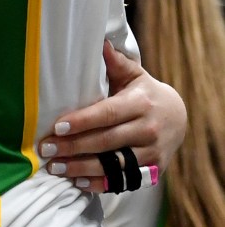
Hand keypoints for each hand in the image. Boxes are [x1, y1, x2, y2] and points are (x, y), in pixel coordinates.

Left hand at [38, 40, 186, 191]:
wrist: (178, 117)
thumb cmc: (144, 92)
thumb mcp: (134, 74)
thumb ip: (115, 62)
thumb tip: (99, 42)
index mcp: (139, 104)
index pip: (107, 114)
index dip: (82, 121)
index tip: (57, 127)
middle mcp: (147, 130)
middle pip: (106, 141)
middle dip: (74, 147)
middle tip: (47, 150)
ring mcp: (151, 154)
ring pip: (113, 165)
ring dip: (82, 168)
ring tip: (55, 167)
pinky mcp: (153, 171)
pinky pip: (124, 181)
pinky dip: (100, 184)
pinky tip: (78, 181)